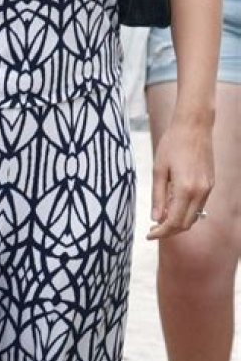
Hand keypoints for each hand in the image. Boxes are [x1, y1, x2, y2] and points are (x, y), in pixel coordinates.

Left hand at [146, 118, 213, 240]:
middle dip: (169, 230)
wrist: (194, 126)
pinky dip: (186, 209)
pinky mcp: (210, 184)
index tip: (149, 234)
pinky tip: (173, 202)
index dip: (161, 232)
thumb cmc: (172, 143)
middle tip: (154, 228)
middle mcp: (200, 192)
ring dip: (178, 221)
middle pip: (186, 224)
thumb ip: (158, 196)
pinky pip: (199, 205)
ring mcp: (208, 189)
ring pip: (194, 216)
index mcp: (185, 189)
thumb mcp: (159, 169)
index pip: (174, 222)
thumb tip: (156, 218)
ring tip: (161, 216)